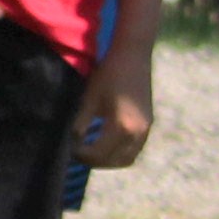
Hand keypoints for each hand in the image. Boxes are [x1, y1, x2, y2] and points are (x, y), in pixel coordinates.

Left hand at [76, 48, 153, 168]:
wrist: (134, 56)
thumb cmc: (109, 74)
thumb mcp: (90, 98)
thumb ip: (81, 123)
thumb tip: (72, 142)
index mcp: (122, 126)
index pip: (100, 154)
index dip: (83, 155)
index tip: (70, 150)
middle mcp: (137, 132)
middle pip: (115, 161)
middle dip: (96, 162)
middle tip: (79, 154)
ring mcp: (146, 129)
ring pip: (128, 158)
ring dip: (109, 160)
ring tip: (92, 152)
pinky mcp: (148, 124)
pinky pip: (135, 148)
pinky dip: (120, 152)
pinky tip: (106, 143)